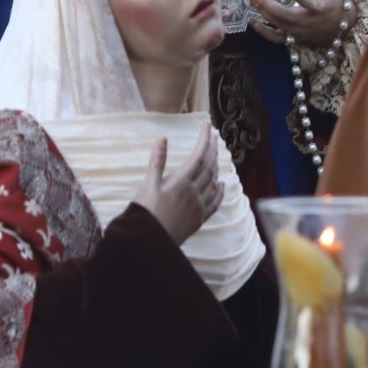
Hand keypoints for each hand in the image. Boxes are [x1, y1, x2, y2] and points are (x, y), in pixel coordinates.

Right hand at [131, 124, 221, 243]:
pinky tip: (222, 186)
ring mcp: (199, 206)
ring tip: (215, 155)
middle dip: (212, 148)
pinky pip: (215, 202)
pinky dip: (220, 191)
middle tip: (213, 135)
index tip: (207, 125)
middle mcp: (194, 192)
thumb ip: (157, 162)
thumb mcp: (148, 185)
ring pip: (213, 182)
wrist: (150, 242)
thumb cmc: (144, 213)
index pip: (198, 155)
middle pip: (209, 166)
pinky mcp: (199, 219)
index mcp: (181, 181)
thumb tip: (162, 139)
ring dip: (216, 166)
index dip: (204, 139)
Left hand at [248, 0, 347, 46]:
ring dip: (262, 11)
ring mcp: (299, 32)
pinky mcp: (294, 38)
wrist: (341, 27)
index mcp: (318, 8)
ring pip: (277, 24)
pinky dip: (263, 31)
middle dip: (266, 3)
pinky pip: (276, 37)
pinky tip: (251, 21)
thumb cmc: (335, 3)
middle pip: (284, 15)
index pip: (308, 3)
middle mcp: (307, 22)